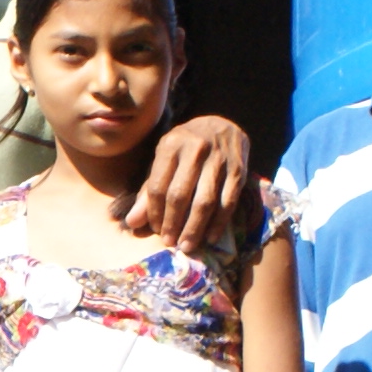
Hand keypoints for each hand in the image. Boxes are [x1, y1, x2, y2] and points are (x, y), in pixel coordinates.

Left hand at [122, 114, 250, 246]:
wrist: (222, 126)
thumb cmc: (186, 147)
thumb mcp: (164, 160)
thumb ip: (148, 190)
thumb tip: (132, 222)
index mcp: (171, 145)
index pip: (158, 186)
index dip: (155, 212)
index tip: (155, 229)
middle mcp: (195, 149)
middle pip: (180, 195)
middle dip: (173, 223)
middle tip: (170, 242)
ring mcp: (219, 159)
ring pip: (205, 201)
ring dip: (195, 228)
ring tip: (187, 246)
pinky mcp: (238, 170)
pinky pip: (227, 202)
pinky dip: (219, 223)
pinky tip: (210, 237)